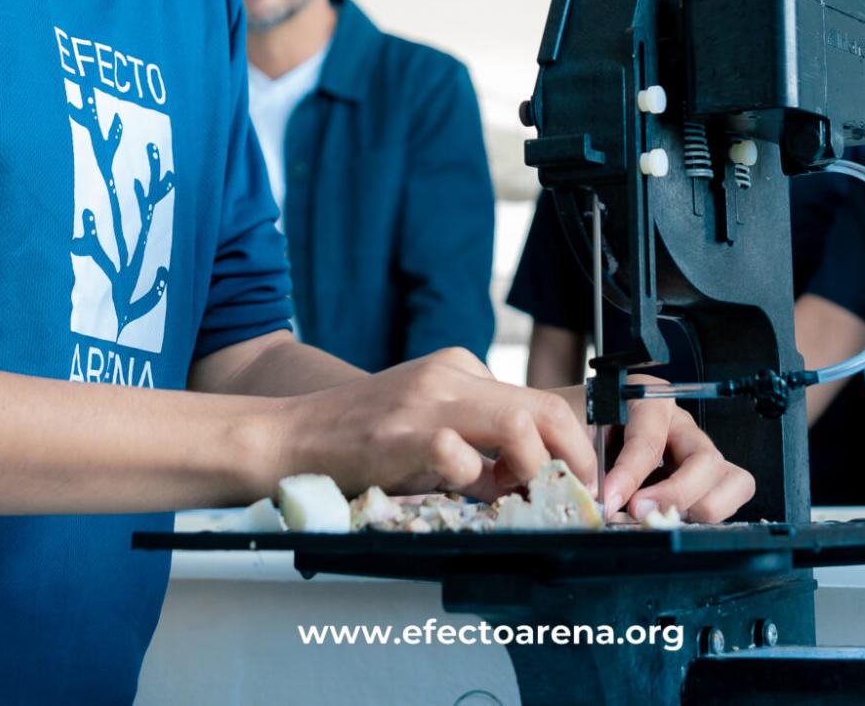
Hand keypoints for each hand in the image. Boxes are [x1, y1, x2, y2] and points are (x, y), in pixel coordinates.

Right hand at [273, 347, 595, 500]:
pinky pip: (463, 459)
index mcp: (459, 368)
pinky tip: (457, 493)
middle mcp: (449, 375)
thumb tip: (533, 474)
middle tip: (573, 497)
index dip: (570, 447)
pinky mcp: (403, 433)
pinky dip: (474, 485)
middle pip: (544, 407)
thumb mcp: (427, 421)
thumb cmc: (358, 440)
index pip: (539, 401)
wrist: (289, 437)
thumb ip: (476, 436)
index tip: (575, 483)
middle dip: (573, 459)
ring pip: (517, 424)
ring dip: (531, 470)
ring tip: (514, 495)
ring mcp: (427, 401)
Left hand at [551, 375, 755, 522]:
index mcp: (647, 399)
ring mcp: (697, 449)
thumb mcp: (569, 433)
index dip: (630, 474)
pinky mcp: (706, 476)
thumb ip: (582, 460)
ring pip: (731, 477)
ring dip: (702, 506)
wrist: (563, 431)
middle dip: (676, 493)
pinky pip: (734, 489)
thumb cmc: (570, 429)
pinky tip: (676, 520)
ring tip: (664, 520)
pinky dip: (713, 512)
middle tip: (640, 514)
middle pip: (704, 458)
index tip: (608, 500)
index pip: (650, 440)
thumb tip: (596, 499)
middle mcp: (679, 422)